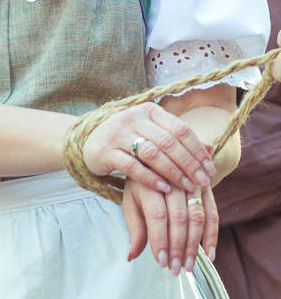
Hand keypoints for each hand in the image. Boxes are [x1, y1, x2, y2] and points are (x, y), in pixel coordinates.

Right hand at [82, 101, 215, 194]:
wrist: (87, 143)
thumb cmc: (127, 140)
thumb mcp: (151, 133)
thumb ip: (177, 140)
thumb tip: (211, 148)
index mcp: (148, 110)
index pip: (180, 129)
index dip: (198, 150)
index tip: (210, 168)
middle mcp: (132, 118)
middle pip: (169, 142)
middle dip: (189, 164)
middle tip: (203, 181)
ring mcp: (116, 134)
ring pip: (152, 153)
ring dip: (173, 172)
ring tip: (187, 186)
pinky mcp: (105, 151)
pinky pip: (132, 167)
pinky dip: (151, 178)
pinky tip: (165, 188)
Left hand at [122, 176, 216, 274]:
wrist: (160, 156)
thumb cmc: (141, 185)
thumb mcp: (130, 201)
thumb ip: (134, 228)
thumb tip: (130, 256)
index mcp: (149, 184)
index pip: (157, 216)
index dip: (160, 240)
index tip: (161, 262)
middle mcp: (172, 182)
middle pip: (179, 218)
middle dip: (178, 247)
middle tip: (175, 269)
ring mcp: (192, 184)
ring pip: (197, 217)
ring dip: (194, 245)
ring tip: (188, 266)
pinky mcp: (206, 189)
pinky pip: (213, 214)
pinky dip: (212, 235)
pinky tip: (209, 255)